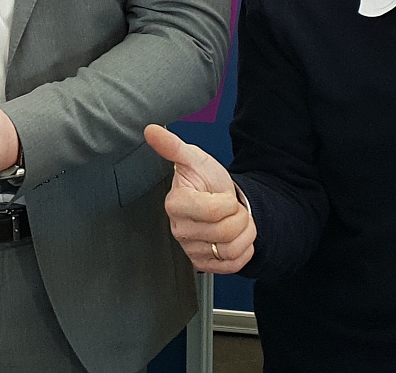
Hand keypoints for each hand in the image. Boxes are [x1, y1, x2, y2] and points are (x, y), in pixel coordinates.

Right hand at [145, 124, 255, 272]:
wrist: (218, 199)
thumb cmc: (205, 180)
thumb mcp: (194, 158)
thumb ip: (172, 146)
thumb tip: (151, 130)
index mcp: (176, 204)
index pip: (213, 212)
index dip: (228, 202)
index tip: (222, 195)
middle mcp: (180, 229)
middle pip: (225, 232)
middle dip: (239, 217)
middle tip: (230, 208)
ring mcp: (191, 248)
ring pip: (231, 250)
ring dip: (244, 233)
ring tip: (234, 220)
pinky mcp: (203, 263)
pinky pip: (233, 265)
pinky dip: (243, 250)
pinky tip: (235, 237)